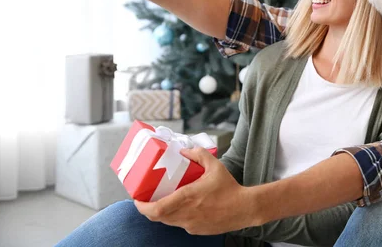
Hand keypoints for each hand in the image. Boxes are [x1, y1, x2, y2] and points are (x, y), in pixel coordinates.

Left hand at [134, 147, 259, 234]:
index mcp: (187, 198)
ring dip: (161, 213)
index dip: (142, 207)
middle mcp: (186, 214)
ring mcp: (191, 224)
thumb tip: (184, 150)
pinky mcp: (197, 230)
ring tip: (160, 201)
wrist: (245, 208)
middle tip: (144, 200)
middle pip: (157, 217)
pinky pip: (180, 224)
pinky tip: (181, 207)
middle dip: (147, 210)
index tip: (136, 199)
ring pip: (168, 222)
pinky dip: (175, 217)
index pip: (156, 209)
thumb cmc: (229, 187)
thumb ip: (199, 154)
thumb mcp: (215, 166)